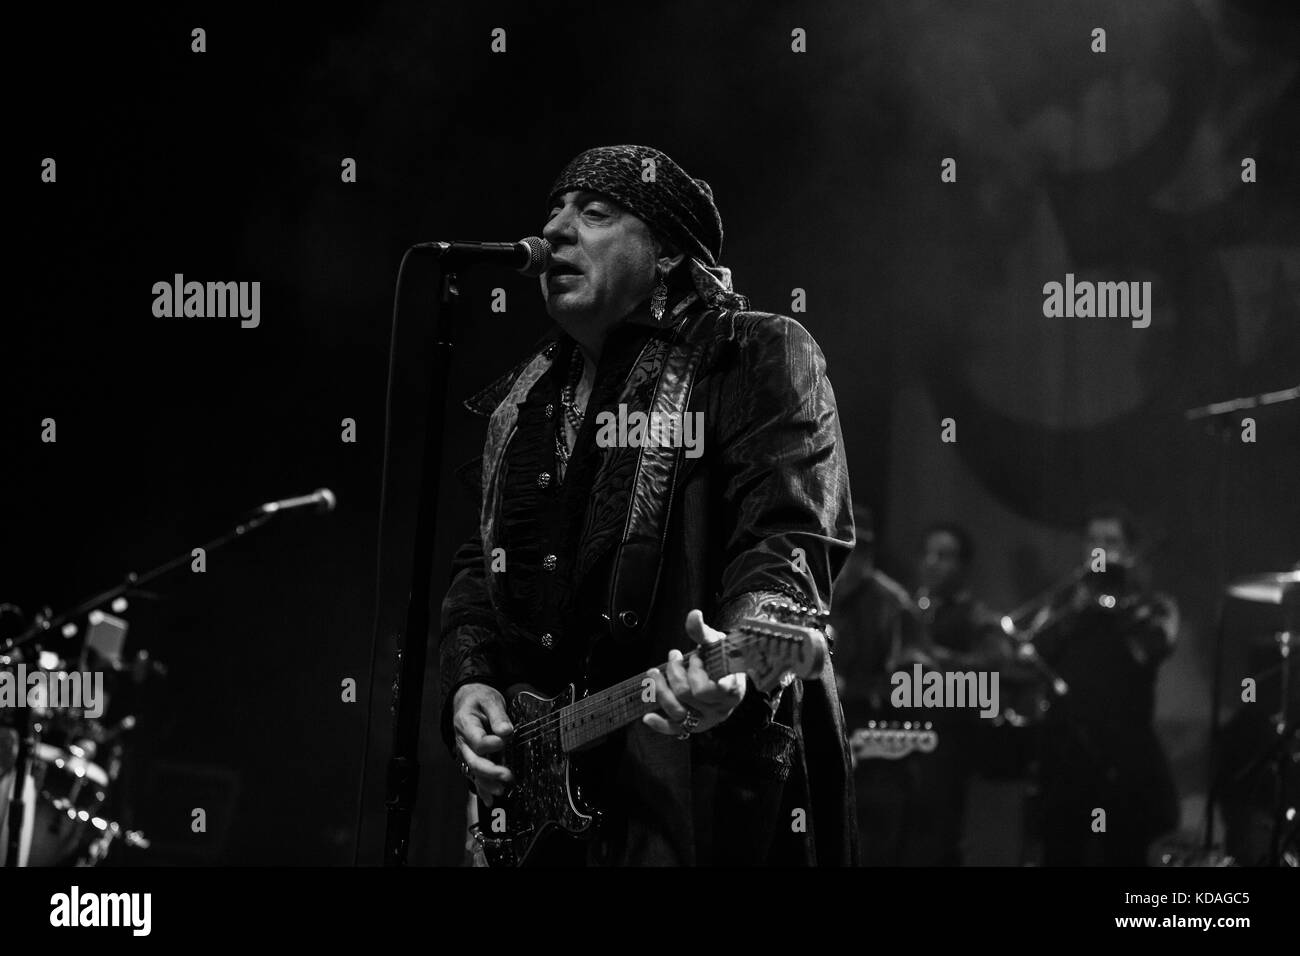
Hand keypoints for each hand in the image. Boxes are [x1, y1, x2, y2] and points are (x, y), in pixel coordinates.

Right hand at [452, 683, 514, 805]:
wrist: (468, 700)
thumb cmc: (480, 699)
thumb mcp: (490, 699)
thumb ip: (498, 715)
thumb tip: (506, 731)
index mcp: (465, 724)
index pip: (476, 740)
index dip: (490, 743)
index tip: (504, 741)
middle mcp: (463, 742)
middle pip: (474, 760)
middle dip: (490, 771)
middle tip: (508, 775)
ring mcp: (466, 752)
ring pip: (474, 771)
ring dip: (487, 783)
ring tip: (501, 791)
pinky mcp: (472, 758)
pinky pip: (475, 776)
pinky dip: (482, 789)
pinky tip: (490, 800)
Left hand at [643, 609, 745, 737]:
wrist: (727, 675)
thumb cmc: (722, 657)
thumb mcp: (715, 642)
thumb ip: (702, 631)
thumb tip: (693, 614)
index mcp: (731, 690)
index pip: (708, 688)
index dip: (696, 671)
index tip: (694, 655)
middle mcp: (720, 709)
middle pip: (688, 694)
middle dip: (675, 671)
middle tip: (673, 655)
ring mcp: (707, 720)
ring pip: (678, 711)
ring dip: (661, 690)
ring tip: (653, 672)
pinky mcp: (694, 726)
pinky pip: (676, 730)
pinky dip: (660, 725)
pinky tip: (646, 718)